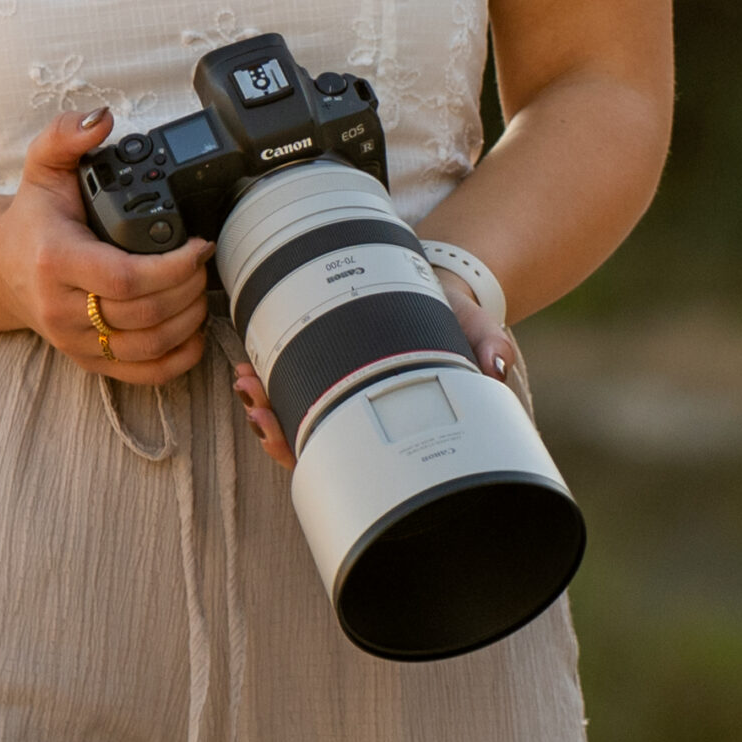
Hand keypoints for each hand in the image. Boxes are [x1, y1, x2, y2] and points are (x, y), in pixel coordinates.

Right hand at [0, 109, 213, 385]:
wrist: (2, 267)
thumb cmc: (33, 217)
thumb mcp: (42, 166)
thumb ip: (66, 135)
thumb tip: (101, 119)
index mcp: (55, 259)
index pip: (125, 277)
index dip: (174, 266)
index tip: (199, 243)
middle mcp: (62, 307)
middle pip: (144, 314)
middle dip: (189, 288)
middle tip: (205, 261)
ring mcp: (74, 340)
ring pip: (147, 346)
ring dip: (189, 321)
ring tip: (202, 290)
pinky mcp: (87, 360)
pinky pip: (141, 374)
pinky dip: (178, 359)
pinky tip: (193, 332)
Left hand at [231, 264, 529, 469]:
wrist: (441, 288)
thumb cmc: (456, 322)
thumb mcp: (476, 330)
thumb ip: (489, 345)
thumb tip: (496, 366)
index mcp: (392, 419)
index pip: (347, 453)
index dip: (306, 450)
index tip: (275, 433)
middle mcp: (363, 413)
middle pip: (311, 440)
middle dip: (274, 427)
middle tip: (254, 408)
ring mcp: (344, 390)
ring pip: (295, 413)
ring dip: (263, 401)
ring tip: (245, 380)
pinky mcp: (330, 364)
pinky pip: (293, 380)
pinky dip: (268, 373)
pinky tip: (250, 362)